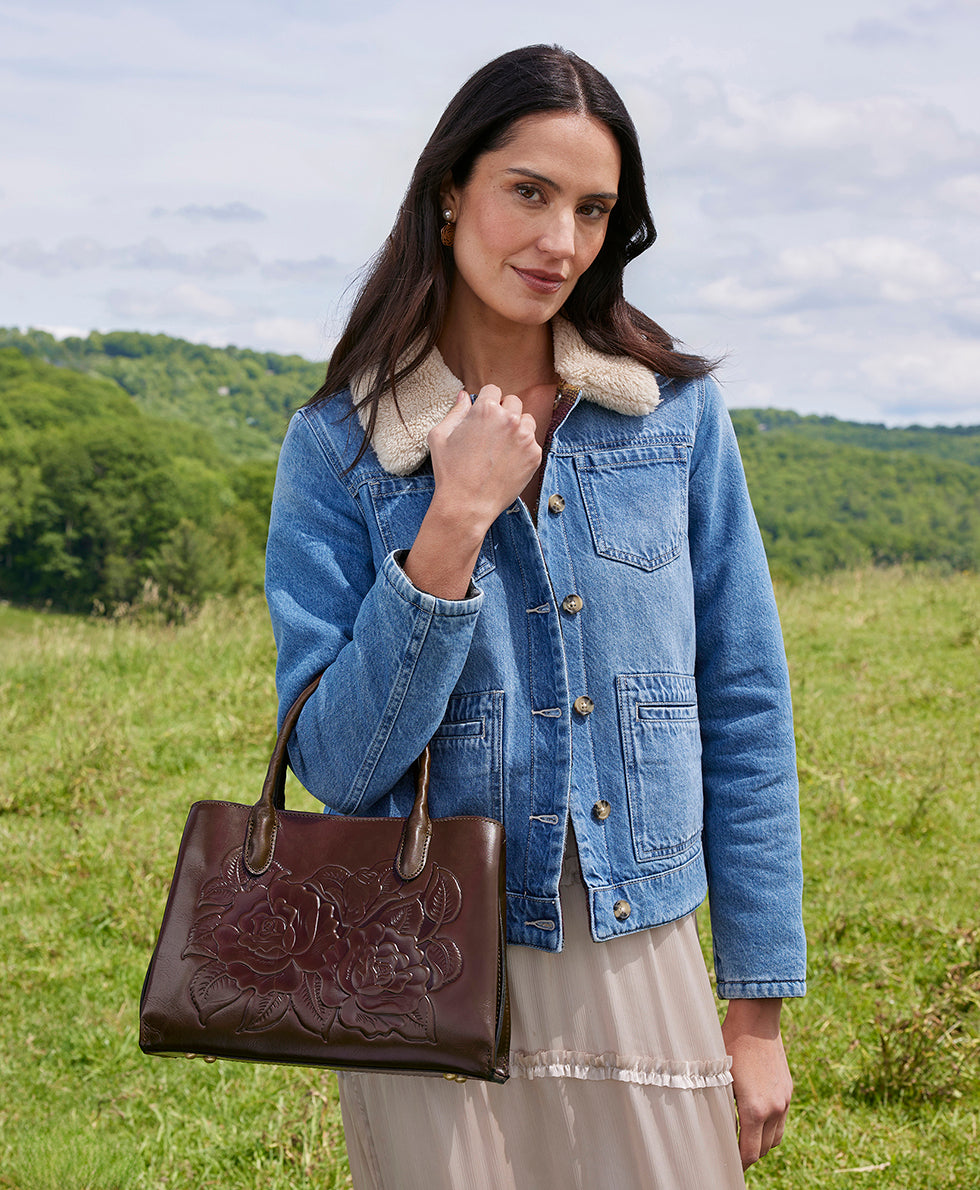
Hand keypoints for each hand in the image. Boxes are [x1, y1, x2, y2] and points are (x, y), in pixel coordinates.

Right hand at [403, 386, 540, 598]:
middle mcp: (509, 419)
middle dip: (503, 412)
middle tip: (492, 432)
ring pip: (526, 420)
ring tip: (501, 447)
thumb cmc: (449, 471)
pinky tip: (507, 462)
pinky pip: (532, 442)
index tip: (483, 415)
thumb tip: (465, 396)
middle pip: (513, 402)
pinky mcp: (535, 455)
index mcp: (485, 409)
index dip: (486, 401)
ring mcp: (525, 437)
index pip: (493, 389)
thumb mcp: (440, 436)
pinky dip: (523, 449)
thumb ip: (455, 411)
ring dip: (517, 427)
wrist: (467, 505)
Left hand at [721, 998, 791, 1170]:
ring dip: (762, 1142)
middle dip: (749, 1154)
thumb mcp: (717, 1075)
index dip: (738, 1163)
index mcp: (755, 1109)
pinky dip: (770, 1126)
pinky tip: (755, 1118)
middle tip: (732, 1153)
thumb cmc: (730, 1043)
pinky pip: (781, 1119)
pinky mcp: (788, 1090)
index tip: (726, 1164)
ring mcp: (784, 1100)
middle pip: (765, 1149)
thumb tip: (712, 1127)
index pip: (750, 1153)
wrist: (757, 1019)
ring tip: (744, 1139)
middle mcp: (774, 1108)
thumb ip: (717, 1105)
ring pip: (776, 1137)